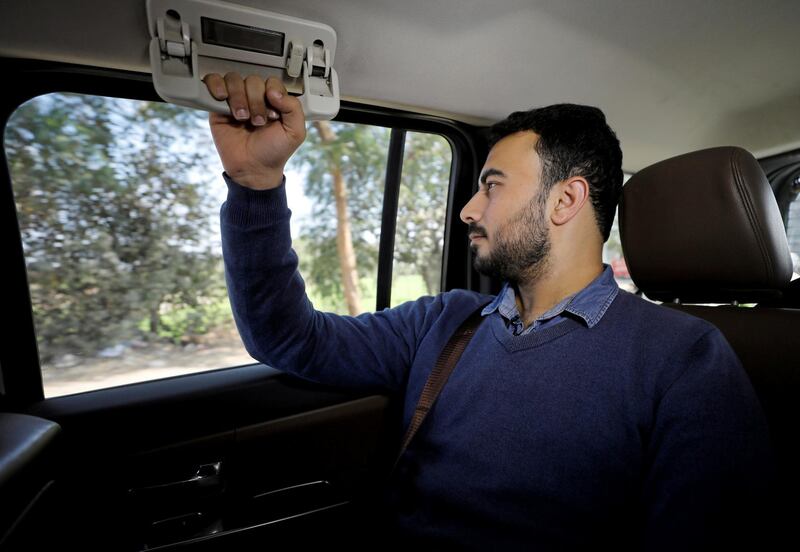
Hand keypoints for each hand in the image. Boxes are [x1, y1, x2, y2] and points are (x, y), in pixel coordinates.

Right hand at [203, 73, 306, 189]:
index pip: (271, 81)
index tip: (272, 115)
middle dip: (256, 102)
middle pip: (252, 80)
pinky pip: (213, 82)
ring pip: (233, 80)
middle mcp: (255, 98)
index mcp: (274, 101)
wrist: (253, 169)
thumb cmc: (274, 152)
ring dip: (239, 98)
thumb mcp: (295, 132)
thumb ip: (293, 108)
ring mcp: (236, 100)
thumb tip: (274, 91)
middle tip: (257, 122)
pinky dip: (216, 85)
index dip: (271, 95)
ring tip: (242, 117)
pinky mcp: (218, 106)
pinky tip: (222, 98)